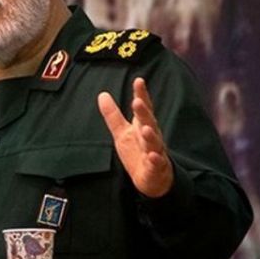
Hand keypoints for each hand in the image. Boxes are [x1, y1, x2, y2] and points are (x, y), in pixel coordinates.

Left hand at [97, 78, 172, 197]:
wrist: (152, 179)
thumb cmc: (137, 151)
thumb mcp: (121, 132)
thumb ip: (113, 115)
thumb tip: (102, 94)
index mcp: (143, 125)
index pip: (144, 108)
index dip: (141, 94)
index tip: (139, 80)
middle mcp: (151, 136)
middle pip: (149, 122)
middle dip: (144, 113)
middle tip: (137, 101)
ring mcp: (155, 152)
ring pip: (154, 143)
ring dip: (151, 136)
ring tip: (145, 128)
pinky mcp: (156, 168)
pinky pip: (157, 163)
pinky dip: (156, 160)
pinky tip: (153, 156)